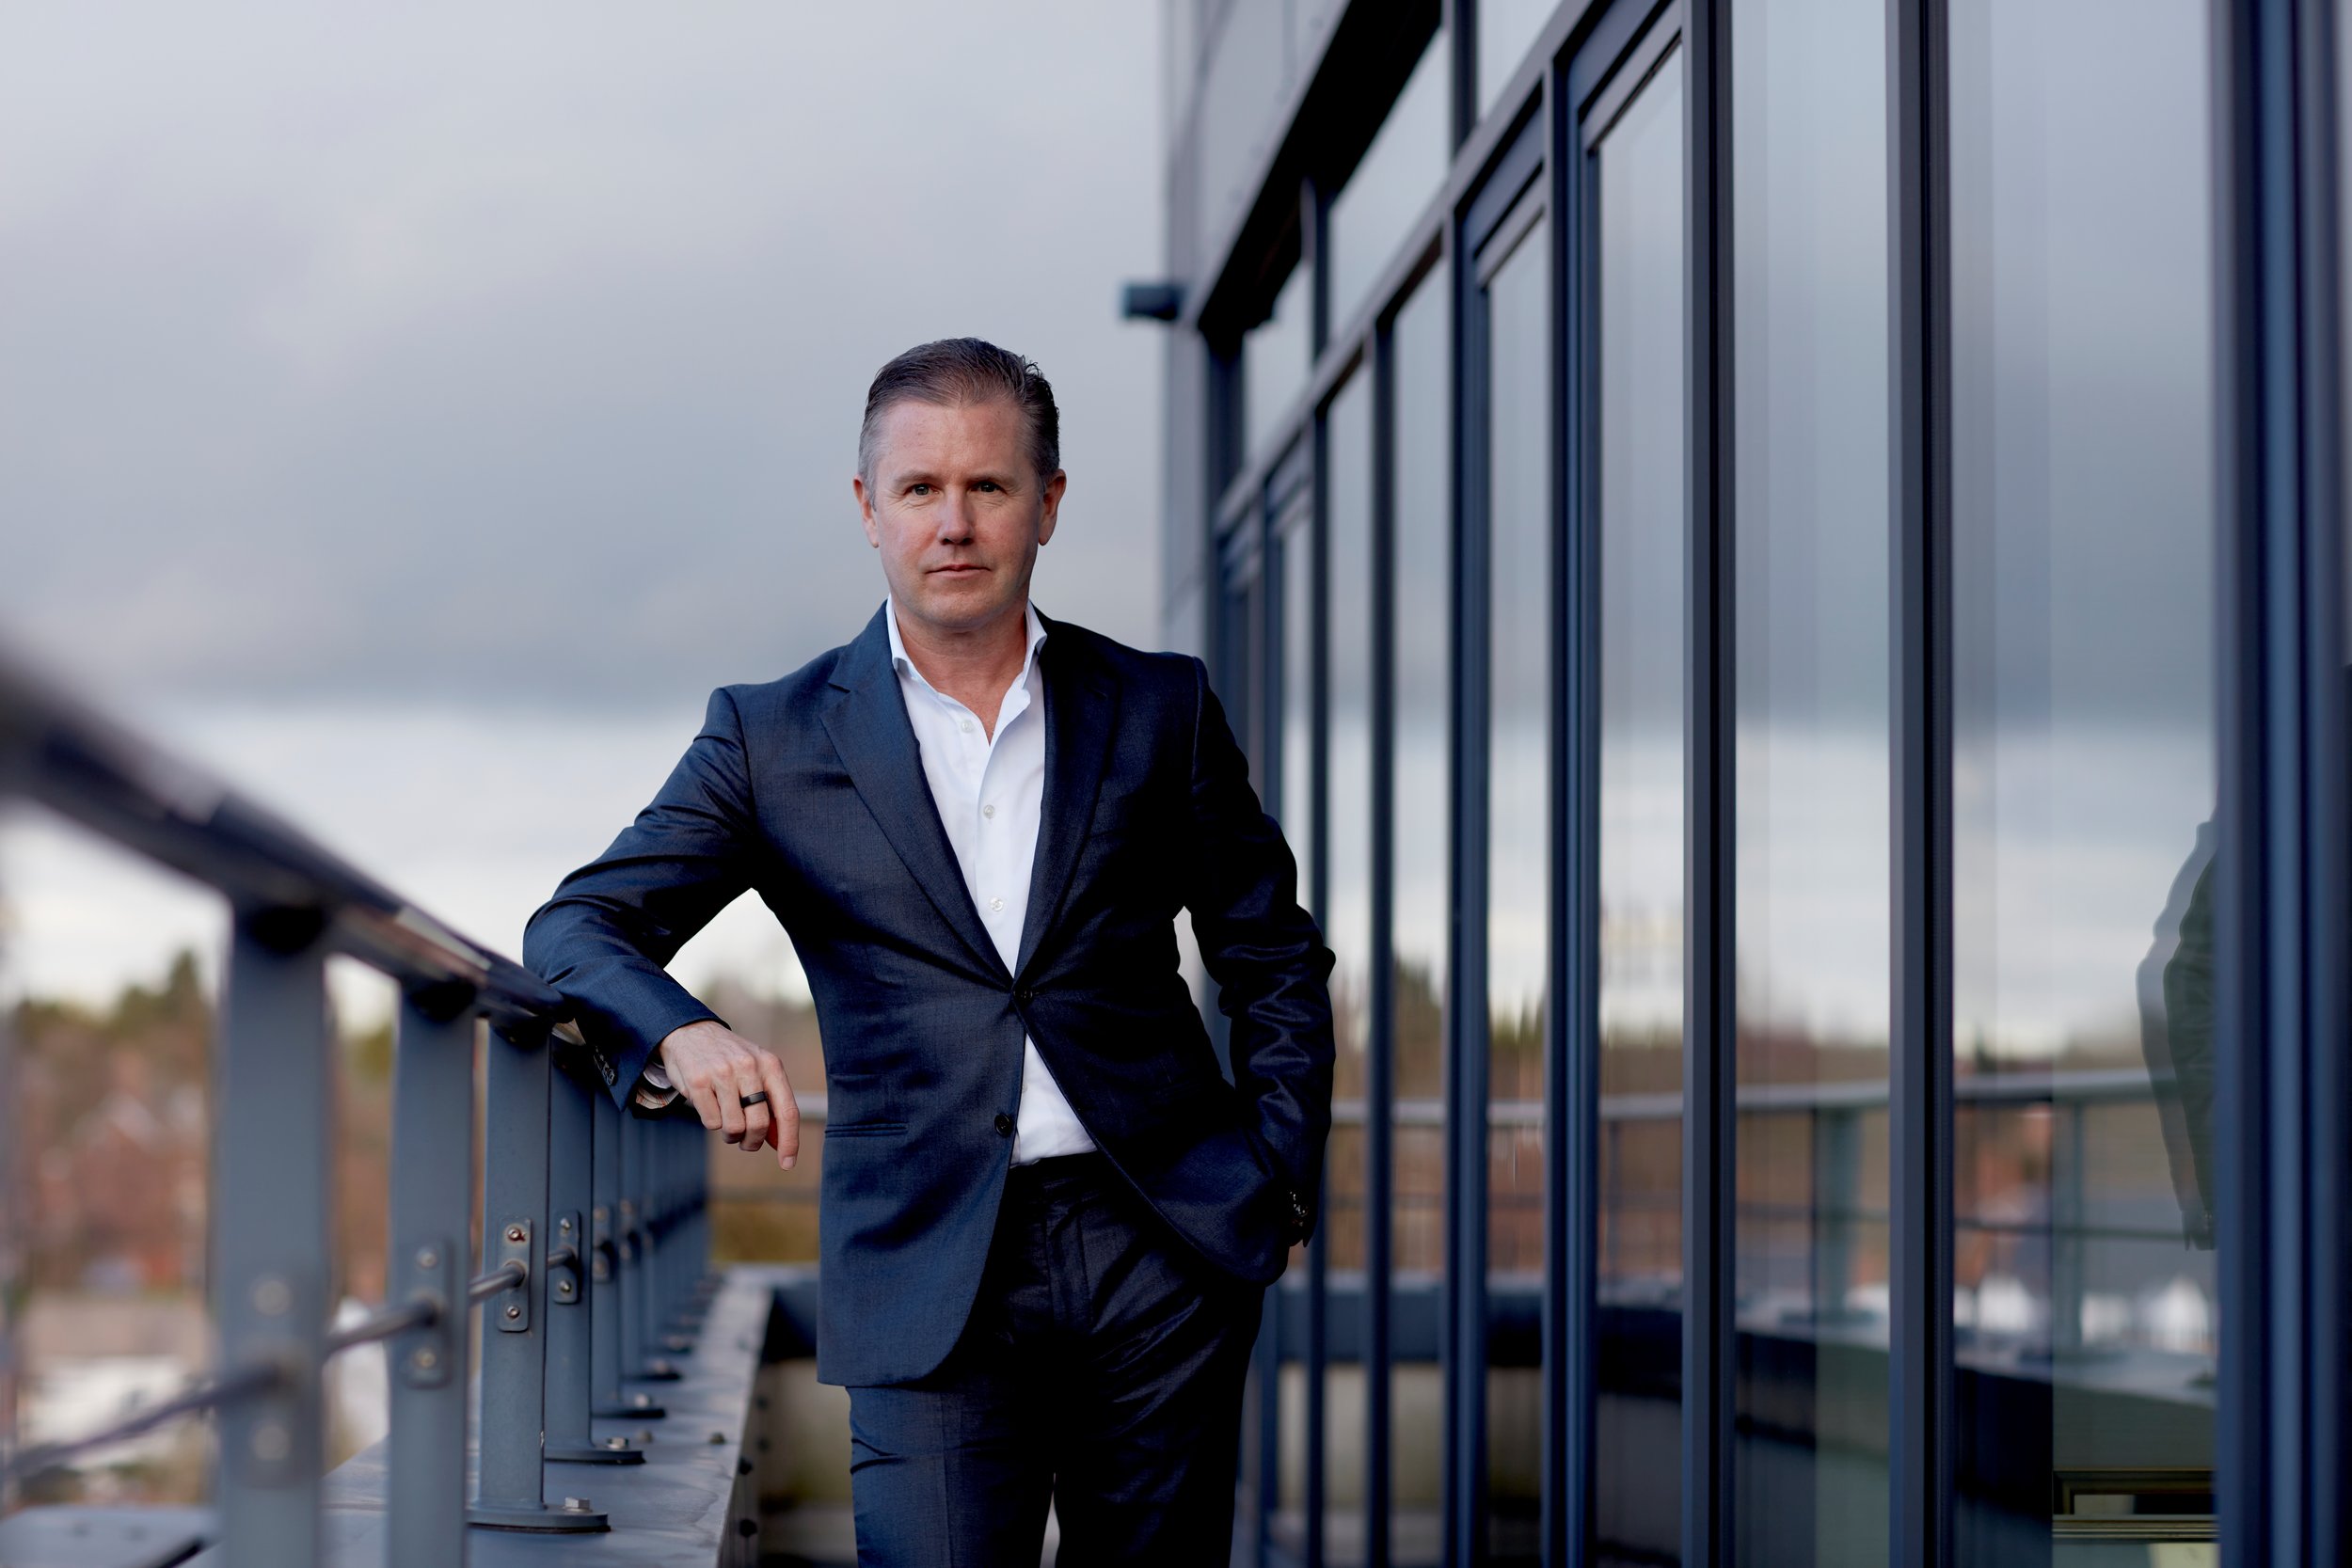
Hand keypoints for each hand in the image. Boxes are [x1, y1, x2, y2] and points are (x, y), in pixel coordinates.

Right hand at [656, 1019, 798, 1169]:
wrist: (690, 1033)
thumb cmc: (730, 1060)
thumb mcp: (757, 1071)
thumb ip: (771, 1104)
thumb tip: (781, 1144)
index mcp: (770, 1065)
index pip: (787, 1110)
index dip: (790, 1141)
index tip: (788, 1164)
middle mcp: (749, 1067)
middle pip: (759, 1125)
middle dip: (753, 1141)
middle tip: (746, 1141)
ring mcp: (722, 1074)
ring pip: (734, 1127)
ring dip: (731, 1135)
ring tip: (727, 1122)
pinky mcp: (698, 1082)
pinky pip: (710, 1122)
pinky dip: (712, 1123)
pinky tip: (710, 1107)